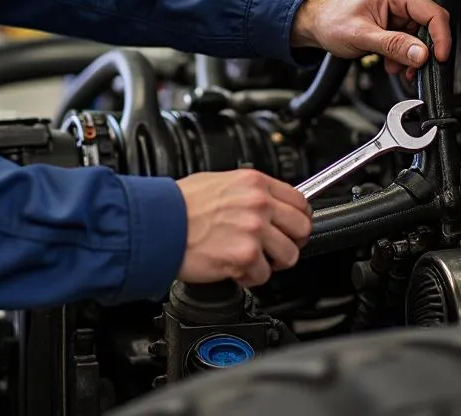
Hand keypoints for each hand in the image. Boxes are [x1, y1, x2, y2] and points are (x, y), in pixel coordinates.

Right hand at [175, 168, 311, 286]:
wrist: (158, 223)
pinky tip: (234, 267)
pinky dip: (249, 277)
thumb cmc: (180, 204)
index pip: (300, 200)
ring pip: (289, 255)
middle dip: (290, 241)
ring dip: (271, 262)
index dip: (298, 218)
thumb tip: (266, 203)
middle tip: (273, 247)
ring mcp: (254, 230)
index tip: (291, 227)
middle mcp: (258, 204)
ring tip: (251, 259)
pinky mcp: (245, 256)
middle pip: (302, 228)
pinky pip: (264, 276)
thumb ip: (248, 192)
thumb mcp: (219, 182)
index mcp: (254, 183)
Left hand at [290, 0, 451, 78]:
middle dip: (422, 51)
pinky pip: (409, 41)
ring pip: (420, 38)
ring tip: (394, 67)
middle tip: (413, 70)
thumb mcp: (362, 36)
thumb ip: (393, 45)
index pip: (433, 13)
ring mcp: (398, 11)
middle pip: (429, 26)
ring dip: (410, 57)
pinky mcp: (394, 23)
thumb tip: (421, 54)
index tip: (440, 59)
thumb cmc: (331, 20)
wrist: (315, 23)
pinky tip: (390, 63)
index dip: (441, 38)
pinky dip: (403, 56)